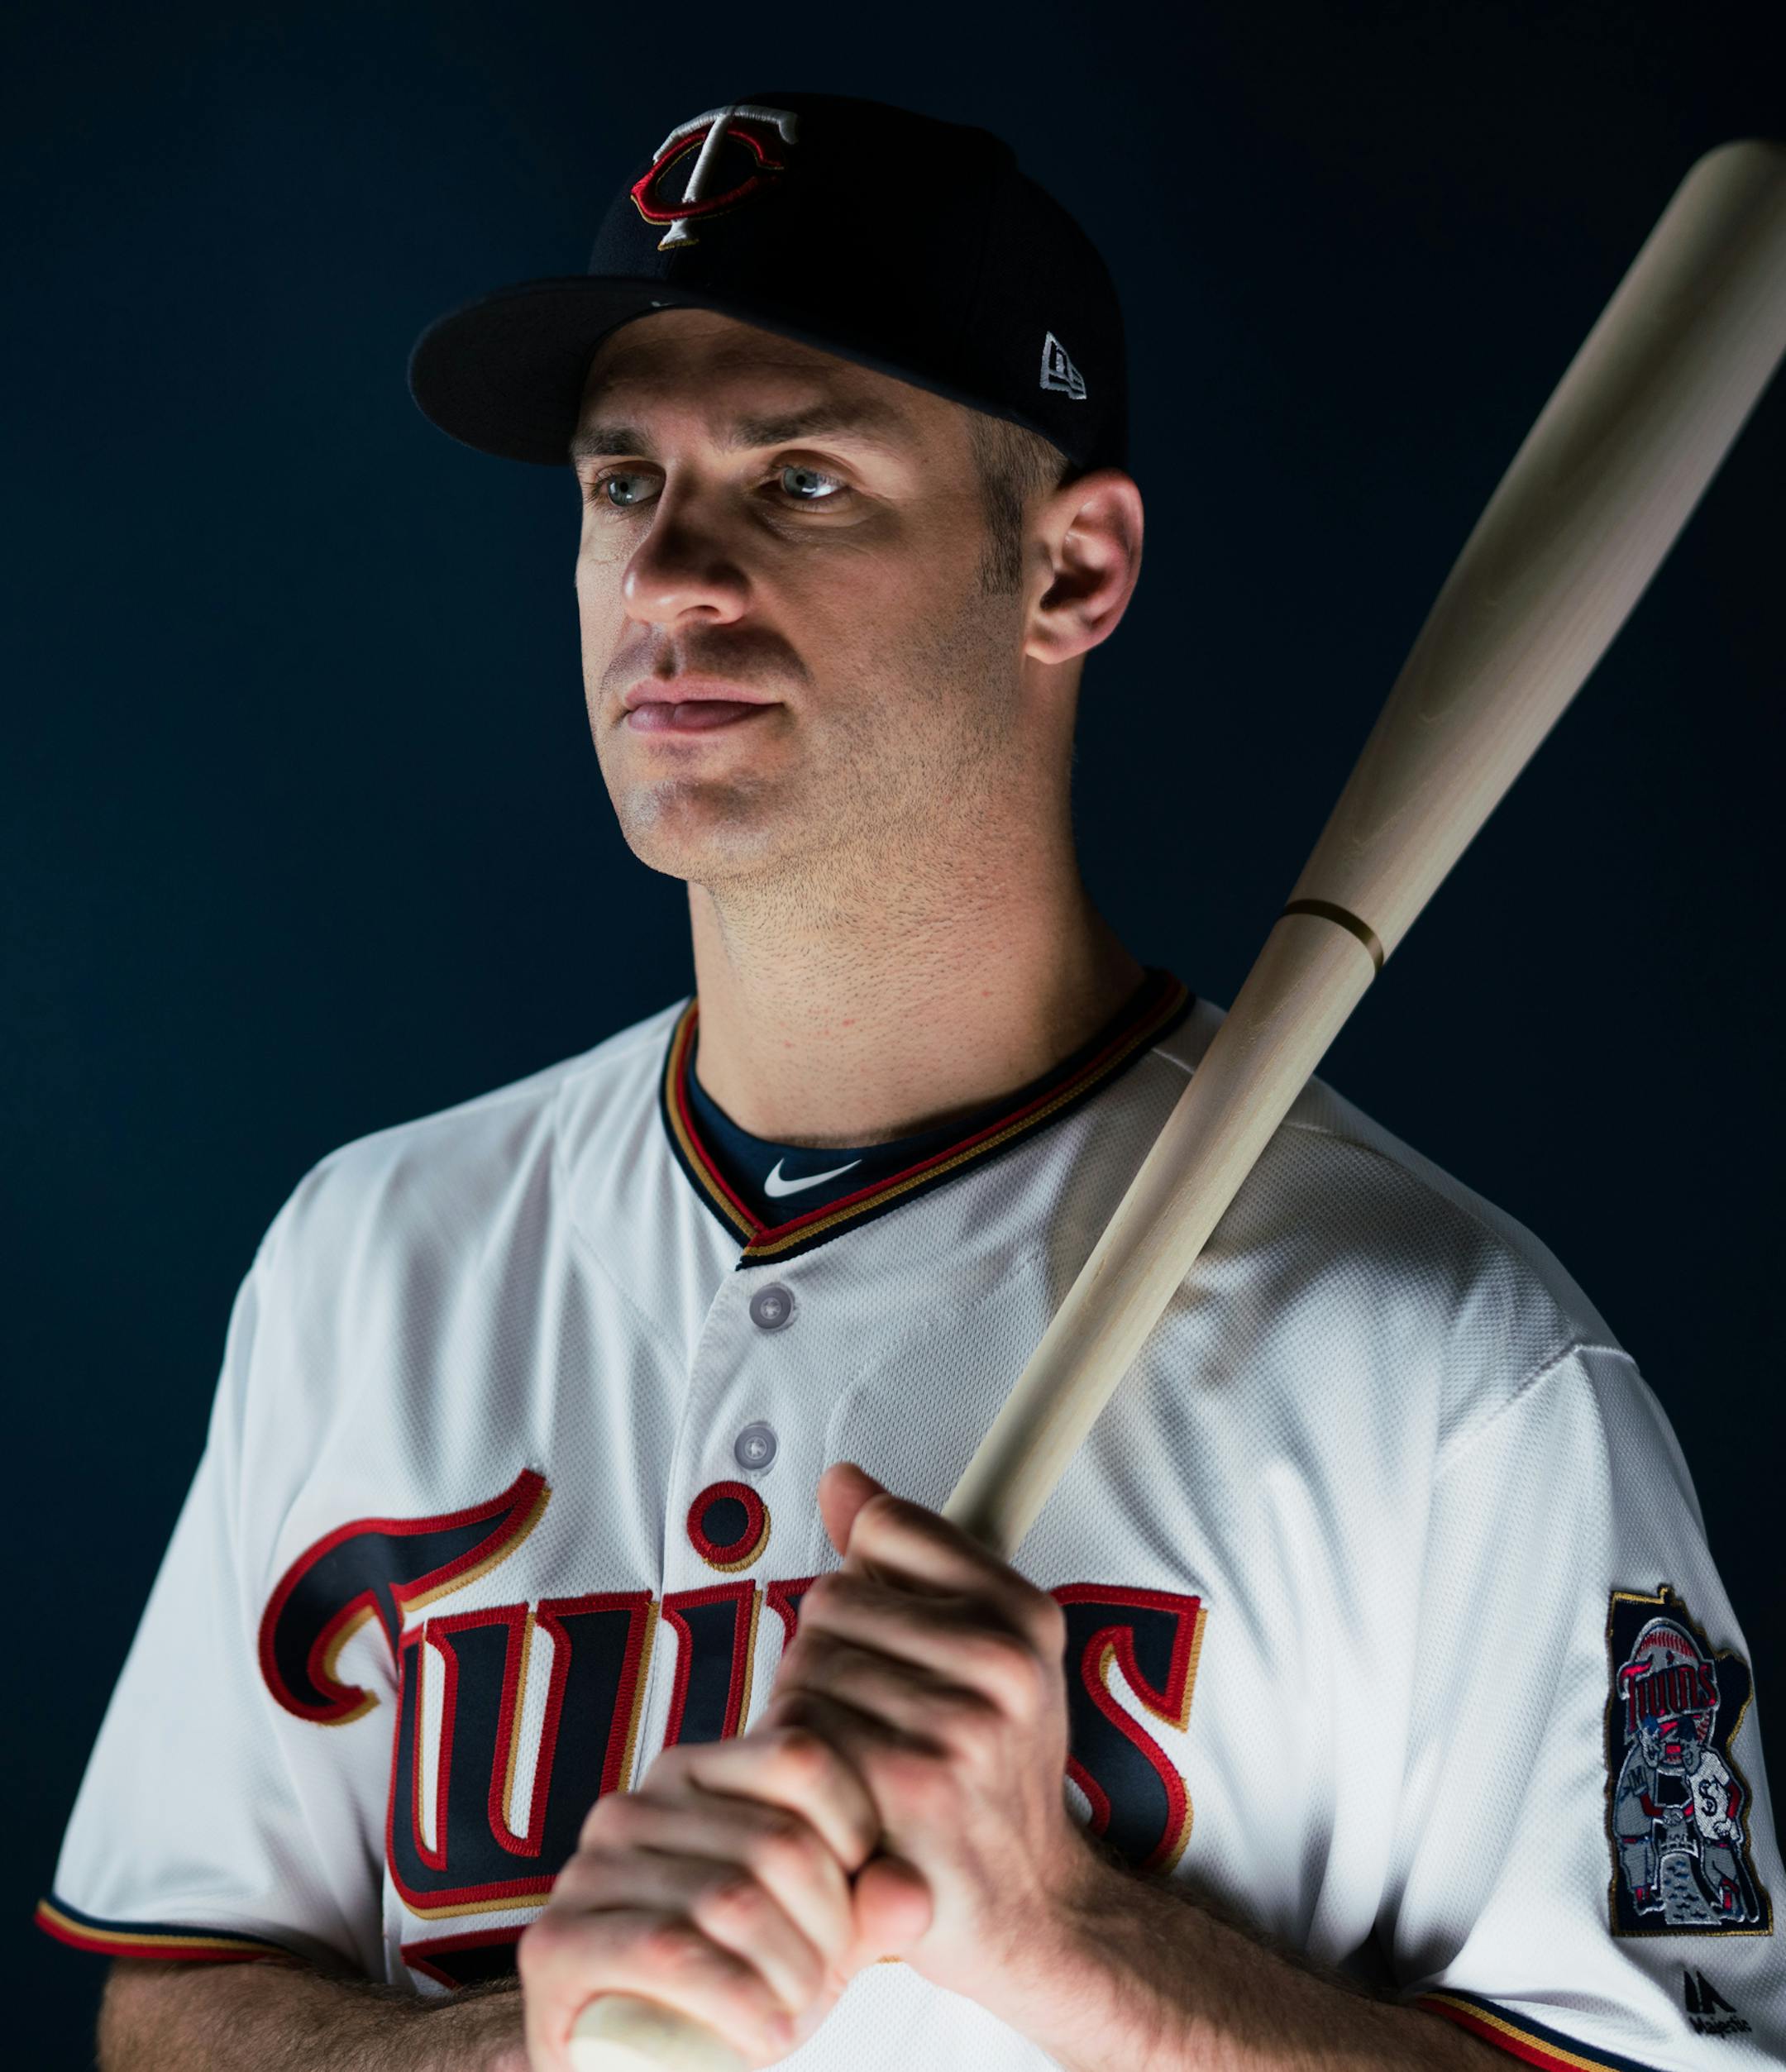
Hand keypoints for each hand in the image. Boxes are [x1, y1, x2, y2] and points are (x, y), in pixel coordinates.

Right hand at [518, 1723, 884, 2068]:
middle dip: (828, 1930)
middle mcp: (635, 1803)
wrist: (629, 2064)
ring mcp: (587, 1869)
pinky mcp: (555, 1942)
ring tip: (796, 2014)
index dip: (855, 1835)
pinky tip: (766, 2037)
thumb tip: (910, 1895)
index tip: (860, 1905)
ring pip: (733, 1899)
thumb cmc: (738, 1980)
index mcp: (696, 1771)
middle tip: (825, 1983)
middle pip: (779, 1841)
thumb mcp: (819, 1934)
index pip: (800, 1757)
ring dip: (788, 1977)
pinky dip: (736, 2001)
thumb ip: (874, 1904)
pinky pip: (669, 1950)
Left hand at [763, 1463, 1103, 2019]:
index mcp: (1023, 1614)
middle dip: (827, 1655)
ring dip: (806, 1713)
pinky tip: (838, 1799)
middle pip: (831, 1598)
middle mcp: (1003, 1660)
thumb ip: (909, 1559)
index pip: (884, 1530)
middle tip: (869, 1720)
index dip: (866, 1584)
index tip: (888, 1638)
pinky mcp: (906, 1785)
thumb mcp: (984, 1653)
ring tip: (855, 1761)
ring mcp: (958, 1723)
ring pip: (806, 1664)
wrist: (1029, 1912)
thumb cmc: (991, 1777)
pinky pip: (799, 1730)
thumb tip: (843, 1480)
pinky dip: (798, 1766)